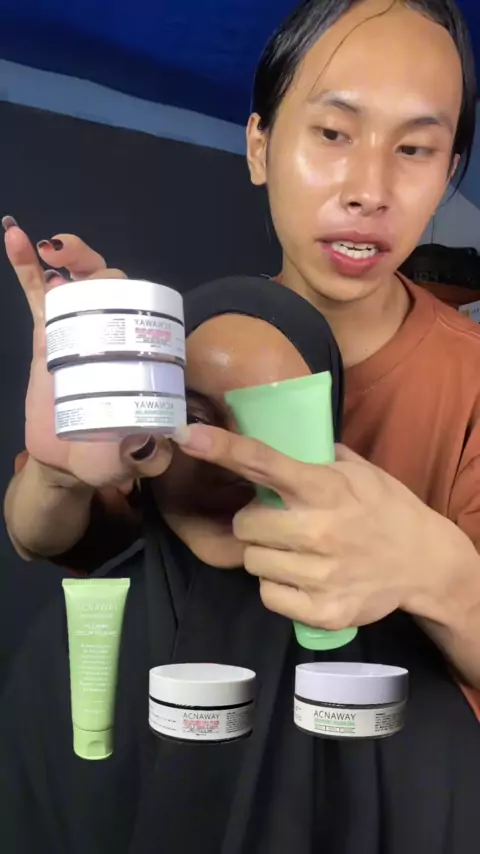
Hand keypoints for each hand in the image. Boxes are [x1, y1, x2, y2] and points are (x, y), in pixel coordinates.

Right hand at [4, 218, 171, 487]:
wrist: (68, 460)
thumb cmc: (108, 454)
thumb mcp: (136, 458)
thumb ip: (147, 455)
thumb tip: (146, 444)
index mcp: (139, 355)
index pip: (146, 314)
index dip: (138, 294)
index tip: (124, 291)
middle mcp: (114, 335)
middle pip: (113, 287)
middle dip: (98, 268)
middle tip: (76, 266)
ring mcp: (80, 329)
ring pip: (78, 280)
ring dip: (70, 254)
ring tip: (53, 247)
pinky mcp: (47, 334)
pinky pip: (36, 292)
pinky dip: (26, 263)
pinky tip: (13, 235)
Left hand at [173, 423, 474, 628]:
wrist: (423, 562)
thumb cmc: (383, 508)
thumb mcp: (356, 470)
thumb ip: (313, 455)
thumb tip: (267, 431)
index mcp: (326, 488)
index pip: (264, 463)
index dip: (222, 448)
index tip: (186, 435)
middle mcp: (320, 530)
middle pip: (244, 525)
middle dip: (252, 521)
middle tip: (278, 521)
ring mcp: (321, 575)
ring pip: (253, 562)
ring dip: (265, 554)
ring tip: (296, 550)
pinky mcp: (321, 611)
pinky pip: (268, 595)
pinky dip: (277, 586)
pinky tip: (302, 577)